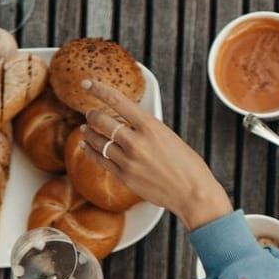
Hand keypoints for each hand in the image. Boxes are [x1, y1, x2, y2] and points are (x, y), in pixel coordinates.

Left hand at [80, 78, 232, 230]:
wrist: (193, 194)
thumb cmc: (188, 166)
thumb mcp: (169, 137)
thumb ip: (147, 129)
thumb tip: (129, 123)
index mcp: (150, 126)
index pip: (117, 101)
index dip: (98, 89)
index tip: (87, 83)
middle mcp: (136, 142)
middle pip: (102, 121)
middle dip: (92, 115)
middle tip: (90, 113)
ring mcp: (128, 161)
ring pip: (98, 141)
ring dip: (89, 133)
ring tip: (85, 129)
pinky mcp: (125, 177)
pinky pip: (100, 160)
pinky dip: (91, 151)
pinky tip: (87, 146)